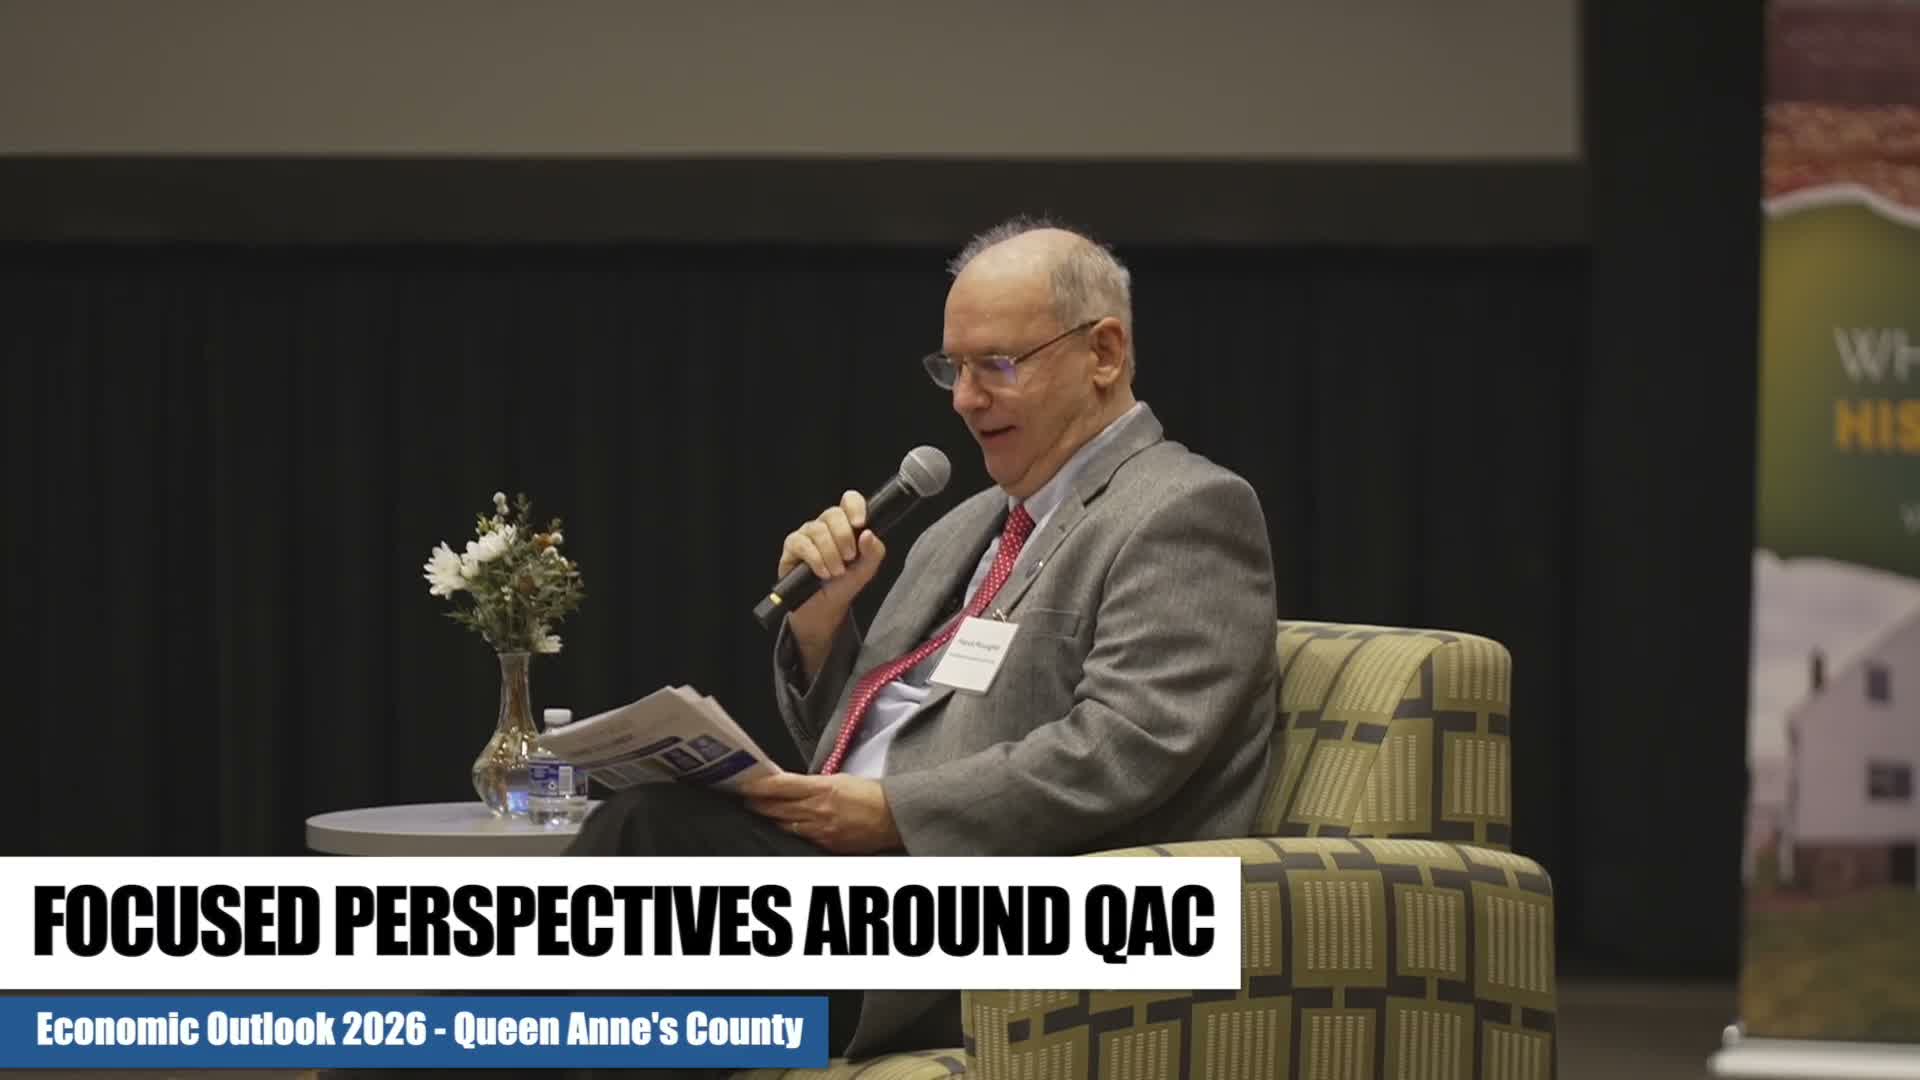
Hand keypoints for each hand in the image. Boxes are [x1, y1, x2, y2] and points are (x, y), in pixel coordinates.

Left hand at [741, 772, 901, 853]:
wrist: (894, 817)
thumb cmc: (871, 794)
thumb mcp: (841, 779)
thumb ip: (814, 784)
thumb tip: (791, 785)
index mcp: (822, 788)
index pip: (780, 786)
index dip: (759, 786)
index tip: (745, 783)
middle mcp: (818, 810)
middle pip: (775, 808)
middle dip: (757, 802)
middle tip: (744, 797)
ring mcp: (821, 831)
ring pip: (783, 825)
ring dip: (770, 817)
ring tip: (759, 810)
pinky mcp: (827, 845)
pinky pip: (801, 837)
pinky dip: (790, 829)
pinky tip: (784, 824)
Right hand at [778, 491, 888, 675]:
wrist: (824, 608)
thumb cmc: (844, 584)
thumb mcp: (866, 570)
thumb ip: (874, 552)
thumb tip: (868, 534)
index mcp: (845, 525)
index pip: (849, 501)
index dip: (855, 506)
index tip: (860, 523)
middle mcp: (825, 525)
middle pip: (833, 514)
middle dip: (843, 536)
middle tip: (849, 557)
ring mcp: (807, 534)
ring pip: (817, 529)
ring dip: (830, 553)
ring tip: (836, 572)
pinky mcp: (792, 546)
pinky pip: (802, 543)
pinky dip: (815, 559)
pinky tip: (822, 572)